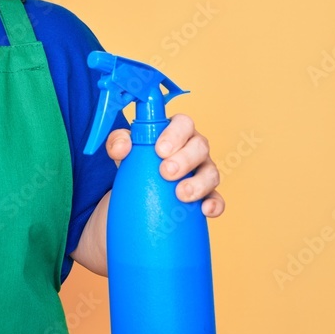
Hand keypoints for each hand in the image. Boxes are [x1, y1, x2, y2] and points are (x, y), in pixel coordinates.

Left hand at [105, 113, 224, 216]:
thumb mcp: (124, 148)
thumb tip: (122, 148)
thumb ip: (118, 142)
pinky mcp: (208, 194)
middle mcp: (194, 148)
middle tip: (165, 172)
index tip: (160, 150)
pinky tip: (205, 210)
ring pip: (211, 173)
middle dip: (184, 159)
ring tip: (181, 194)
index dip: (175, 134)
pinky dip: (214, 204)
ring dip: (198, 183)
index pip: (183, 123)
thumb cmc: (137, 160)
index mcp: (177, 131)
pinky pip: (217, 199)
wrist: (139, 190)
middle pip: (200, 147)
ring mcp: (203, 171)